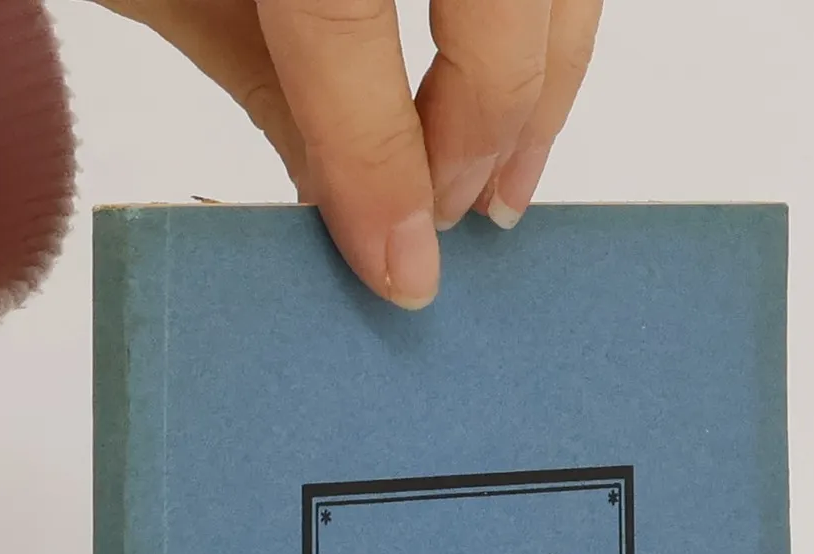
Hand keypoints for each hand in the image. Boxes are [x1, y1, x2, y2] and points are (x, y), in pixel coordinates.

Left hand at [97, 0, 603, 309]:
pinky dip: (553, 15)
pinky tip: (524, 74)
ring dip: (546, 79)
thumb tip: (344, 197)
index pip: (343, 23)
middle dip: (484, 128)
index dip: (381, 163)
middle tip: (456, 219)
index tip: (401, 269)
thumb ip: (260, 70)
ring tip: (506, 174)